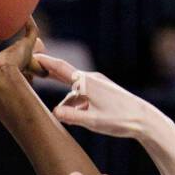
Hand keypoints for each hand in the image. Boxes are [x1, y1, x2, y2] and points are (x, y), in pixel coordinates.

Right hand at [35, 56, 162, 140]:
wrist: (144, 119)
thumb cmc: (119, 119)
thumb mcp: (93, 121)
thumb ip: (72, 117)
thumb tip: (54, 112)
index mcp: (87, 82)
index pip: (60, 68)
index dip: (45, 61)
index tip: (31, 54)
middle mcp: (92, 80)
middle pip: (66, 77)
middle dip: (51, 76)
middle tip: (35, 71)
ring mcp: (99, 85)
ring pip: (76, 93)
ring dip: (70, 104)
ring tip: (71, 119)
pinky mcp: (104, 92)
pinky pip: (85, 96)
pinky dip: (79, 105)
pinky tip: (82, 118)